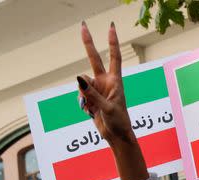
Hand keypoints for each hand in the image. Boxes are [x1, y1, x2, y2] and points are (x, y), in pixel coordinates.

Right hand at [78, 22, 134, 146]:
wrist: (116, 135)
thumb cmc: (119, 121)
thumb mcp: (107, 108)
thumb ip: (92, 94)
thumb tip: (79, 79)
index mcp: (115, 81)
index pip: (114, 58)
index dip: (112, 43)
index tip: (111, 28)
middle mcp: (106, 82)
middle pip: (94, 59)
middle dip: (88, 43)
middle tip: (82, 25)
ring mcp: (97, 89)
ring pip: (81, 83)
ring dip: (84, 95)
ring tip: (94, 108)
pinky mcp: (90, 97)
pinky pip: (79, 94)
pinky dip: (82, 103)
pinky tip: (91, 111)